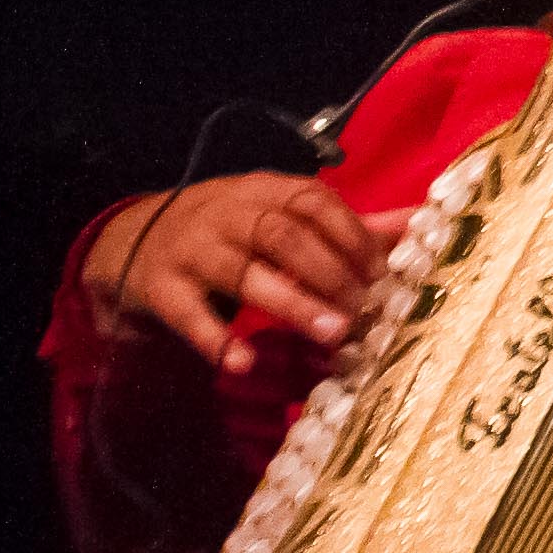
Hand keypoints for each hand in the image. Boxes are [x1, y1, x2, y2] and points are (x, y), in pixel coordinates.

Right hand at [90, 173, 402, 373]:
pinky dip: (215, 338)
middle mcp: (226, 213)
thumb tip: (418, 222)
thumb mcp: (282, 215)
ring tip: (332, 333)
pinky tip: (242, 362)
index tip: (383, 274)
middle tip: (363, 311)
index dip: (351, 236)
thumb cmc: (232, 231)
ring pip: (242, 272)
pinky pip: (187, 313)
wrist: (134, 240)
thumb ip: (346, 224)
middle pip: (282, 235)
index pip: (313, 202)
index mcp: (265, 190)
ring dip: (289, 303)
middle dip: (328, 272)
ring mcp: (191, 249)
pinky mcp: (160, 288)